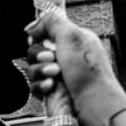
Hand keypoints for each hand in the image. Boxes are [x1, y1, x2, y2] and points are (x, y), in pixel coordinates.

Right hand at [26, 9, 125, 125]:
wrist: (93, 103)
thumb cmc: (89, 72)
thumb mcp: (72, 34)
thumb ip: (50, 22)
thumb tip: (32, 26)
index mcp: (72, 41)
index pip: (45, 33)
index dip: (39, 37)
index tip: (41, 40)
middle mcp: (64, 58)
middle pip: (34, 51)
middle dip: (39, 55)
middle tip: (53, 60)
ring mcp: (57, 76)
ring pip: (32, 69)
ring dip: (40, 71)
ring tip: (55, 75)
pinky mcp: (52, 93)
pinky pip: (34, 86)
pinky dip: (40, 86)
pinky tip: (52, 87)